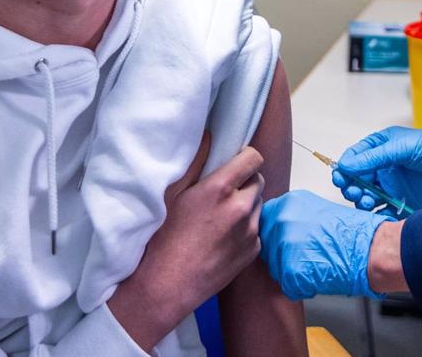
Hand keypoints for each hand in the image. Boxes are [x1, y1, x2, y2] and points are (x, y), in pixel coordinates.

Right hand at [109, 132, 264, 350]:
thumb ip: (196, 161)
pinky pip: (256, 229)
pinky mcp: (252, 251)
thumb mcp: (172, 193)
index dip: (244, 157)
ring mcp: (250, 231)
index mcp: (221, 188)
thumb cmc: (163, 237)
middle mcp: (241, 207)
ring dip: (246, 205)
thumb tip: (210, 135)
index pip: (253, 158)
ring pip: (258, 205)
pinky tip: (223, 237)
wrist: (167, 285)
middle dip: (244, 181)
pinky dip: (245, 228)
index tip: (234, 162)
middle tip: (223, 191)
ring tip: (221, 216)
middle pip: (258, 180)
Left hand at [259, 190, 391, 299]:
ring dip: (291, 272)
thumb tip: (279, 229)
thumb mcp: (316, 210)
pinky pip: (288, 285)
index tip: (283, 241)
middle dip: (281, 255)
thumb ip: (292, 217)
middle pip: (267, 246)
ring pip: (275, 267)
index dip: (274, 236)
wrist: (371, 249)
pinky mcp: (291, 270)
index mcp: (289, 203)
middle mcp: (283, 220)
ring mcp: (285, 245)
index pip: (264, 222)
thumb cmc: (353, 233)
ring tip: (314, 265)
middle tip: (305, 256)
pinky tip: (318, 277)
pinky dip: (302, 287)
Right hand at [332, 126, 421, 213]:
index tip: (340, 177)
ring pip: (368, 198)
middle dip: (351, 186)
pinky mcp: (406, 206)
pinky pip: (384, 214)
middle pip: (358, 180)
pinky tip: (379, 216)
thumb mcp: (406, 146)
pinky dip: (377, 217)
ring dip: (362, 201)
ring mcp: (396, 188)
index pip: (356, 158)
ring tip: (367, 202)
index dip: (345, 168)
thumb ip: (376, 156)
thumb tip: (347, 164)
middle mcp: (387, 168)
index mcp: (384, 149)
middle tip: (353, 192)